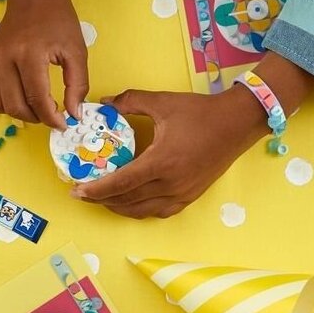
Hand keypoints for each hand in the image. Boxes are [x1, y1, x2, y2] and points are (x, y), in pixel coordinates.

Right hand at [0, 0, 87, 128]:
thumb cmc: (58, 22)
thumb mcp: (76, 51)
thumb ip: (77, 85)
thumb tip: (73, 115)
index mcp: (30, 53)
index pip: (37, 98)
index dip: (51, 118)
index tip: (63, 125)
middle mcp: (4, 57)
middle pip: (15, 106)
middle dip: (35, 118)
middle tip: (50, 115)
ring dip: (18, 113)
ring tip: (35, 106)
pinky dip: (6, 102)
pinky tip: (22, 93)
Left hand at [76, 52, 313, 217]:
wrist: (237, 123)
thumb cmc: (199, 112)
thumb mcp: (162, 101)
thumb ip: (130, 100)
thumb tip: (104, 102)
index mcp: (161, 161)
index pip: (121, 183)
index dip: (96, 189)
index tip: (76, 190)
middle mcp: (171, 183)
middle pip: (127, 200)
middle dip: (101, 199)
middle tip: (82, 193)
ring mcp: (182, 194)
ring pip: (142, 210)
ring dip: (118, 207)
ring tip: (101, 199)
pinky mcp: (190, 197)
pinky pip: (159, 212)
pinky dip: (141, 210)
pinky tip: (130, 203)